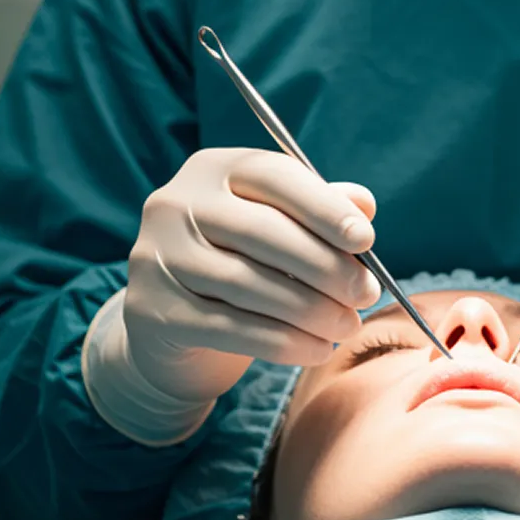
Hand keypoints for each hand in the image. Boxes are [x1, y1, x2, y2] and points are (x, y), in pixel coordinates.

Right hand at [121, 147, 381, 404]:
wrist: (174, 328)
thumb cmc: (242, 266)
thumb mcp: (280, 230)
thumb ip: (319, 212)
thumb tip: (363, 204)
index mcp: (212, 169)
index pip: (273, 176)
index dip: (323, 207)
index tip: (365, 240)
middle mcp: (174, 204)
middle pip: (262, 231)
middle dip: (325, 266)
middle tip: (366, 294)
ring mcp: (156, 257)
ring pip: (248, 284)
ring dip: (311, 310)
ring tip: (348, 325)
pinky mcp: (153, 310)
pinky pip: (231, 328)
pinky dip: (284, 342)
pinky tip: (317, 350)